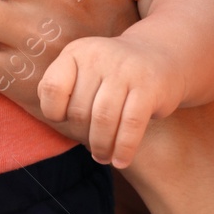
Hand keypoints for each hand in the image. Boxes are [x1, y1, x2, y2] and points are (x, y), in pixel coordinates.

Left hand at [39, 34, 183, 168]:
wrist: (160, 56)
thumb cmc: (112, 74)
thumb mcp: (84, 69)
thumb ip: (63, 88)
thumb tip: (54, 117)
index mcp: (77, 52)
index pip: (52, 87)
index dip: (54, 112)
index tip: (66, 121)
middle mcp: (99, 56)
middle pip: (80, 109)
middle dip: (83, 135)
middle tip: (92, 147)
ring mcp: (125, 70)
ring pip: (103, 119)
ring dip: (101, 146)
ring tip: (103, 157)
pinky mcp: (149, 87)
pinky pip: (131, 125)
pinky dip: (124, 148)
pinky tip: (120, 161)